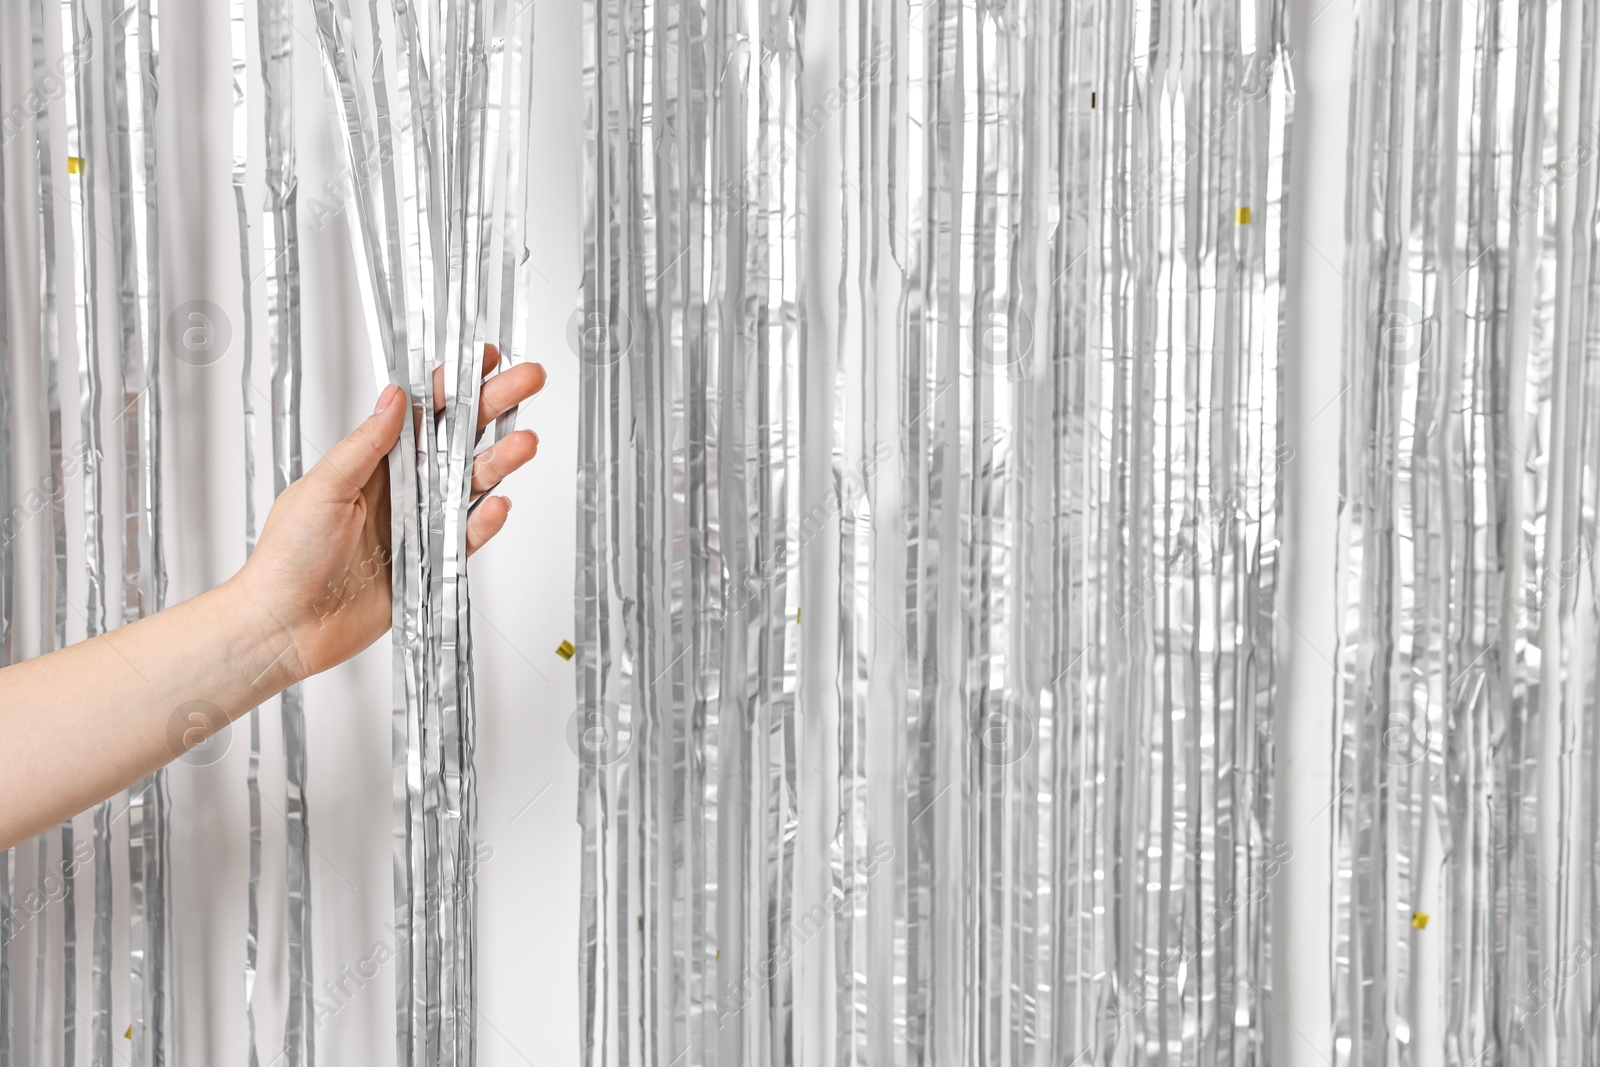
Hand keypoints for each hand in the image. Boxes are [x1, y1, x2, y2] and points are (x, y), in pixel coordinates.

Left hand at [234, 344, 545, 680]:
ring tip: (526, 443)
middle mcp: (402, 488)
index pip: (423, 413)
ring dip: (500, 461)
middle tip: (529, 380)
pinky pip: (465, 538)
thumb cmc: (287, 557)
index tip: (486, 358)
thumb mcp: (323, 488)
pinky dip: (483, 522)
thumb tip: (396, 396)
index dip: (454, 384)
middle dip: (496, 408)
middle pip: (459, 439)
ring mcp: (419, 524)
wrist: (285, 627)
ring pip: (470, 484)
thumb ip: (365, 445)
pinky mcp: (430, 564)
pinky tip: (498, 505)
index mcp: (373, 461)